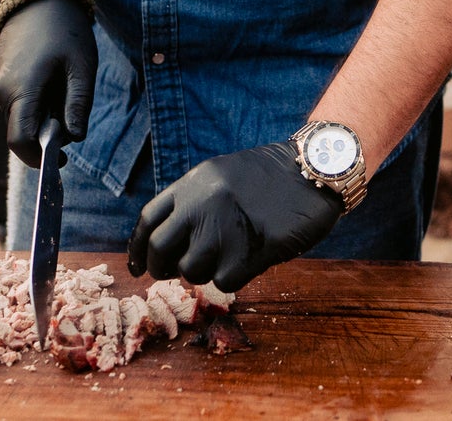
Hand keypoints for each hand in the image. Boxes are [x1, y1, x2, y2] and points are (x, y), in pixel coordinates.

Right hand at [0, 0, 96, 165]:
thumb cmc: (64, 29)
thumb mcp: (81, 68)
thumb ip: (77, 105)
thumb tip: (74, 138)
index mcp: (20, 90)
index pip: (20, 142)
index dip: (39, 158)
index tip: (61, 160)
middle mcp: (1, 91)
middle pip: (20, 132)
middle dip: (44, 135)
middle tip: (70, 113)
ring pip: (18, 117)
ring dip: (39, 117)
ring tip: (61, 87)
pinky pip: (14, 102)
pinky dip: (32, 103)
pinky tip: (50, 80)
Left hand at [128, 142, 341, 291]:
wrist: (314, 170)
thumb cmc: (269, 178)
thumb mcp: (221, 175)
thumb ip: (194, 201)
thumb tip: (170, 241)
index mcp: (193, 183)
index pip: (149, 220)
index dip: (138, 248)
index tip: (138, 266)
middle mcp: (202, 204)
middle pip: (161, 250)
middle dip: (163, 268)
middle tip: (176, 272)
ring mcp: (225, 227)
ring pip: (192, 270)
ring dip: (205, 272)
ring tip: (228, 256)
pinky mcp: (250, 249)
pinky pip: (224, 281)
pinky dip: (234, 277)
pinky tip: (249, 259)